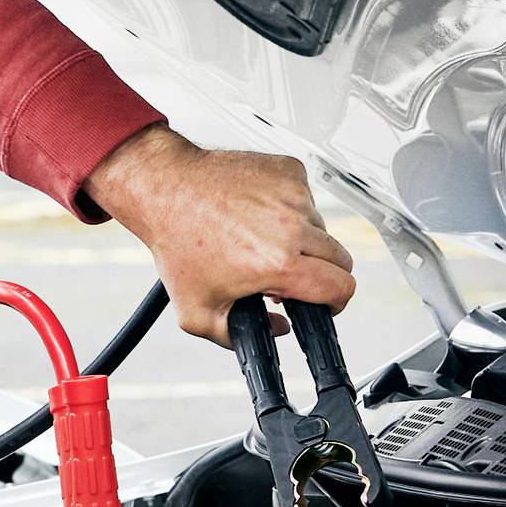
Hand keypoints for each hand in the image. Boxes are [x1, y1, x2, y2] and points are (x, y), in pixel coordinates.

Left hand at [82, 125, 355, 346]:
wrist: (165, 189)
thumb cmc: (177, 242)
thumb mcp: (197, 312)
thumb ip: (239, 336)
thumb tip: (279, 330)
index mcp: (278, 262)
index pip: (341, 287)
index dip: (336, 302)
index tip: (324, 303)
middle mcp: (292, 225)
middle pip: (340, 258)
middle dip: (320, 273)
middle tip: (289, 276)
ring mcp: (293, 193)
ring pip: (322, 227)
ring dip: (302, 239)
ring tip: (262, 241)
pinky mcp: (289, 170)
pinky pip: (306, 197)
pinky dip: (290, 208)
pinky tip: (258, 214)